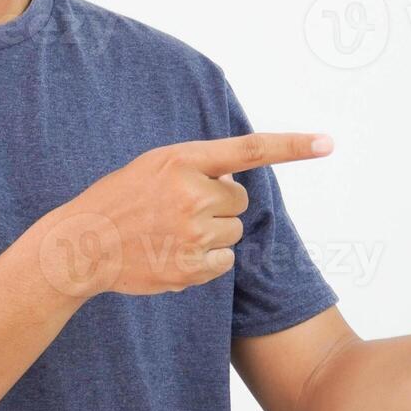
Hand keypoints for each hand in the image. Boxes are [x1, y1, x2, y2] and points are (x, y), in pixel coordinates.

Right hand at [34, 132, 333, 297]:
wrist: (82, 244)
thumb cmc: (119, 200)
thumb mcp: (153, 166)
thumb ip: (196, 167)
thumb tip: (236, 181)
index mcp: (182, 161)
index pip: (249, 150)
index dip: (293, 147)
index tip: (328, 143)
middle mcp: (192, 194)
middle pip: (238, 200)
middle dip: (217, 205)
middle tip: (177, 210)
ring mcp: (193, 233)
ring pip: (232, 232)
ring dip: (211, 234)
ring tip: (169, 233)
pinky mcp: (191, 268)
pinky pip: (223, 262)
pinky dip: (205, 261)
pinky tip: (172, 254)